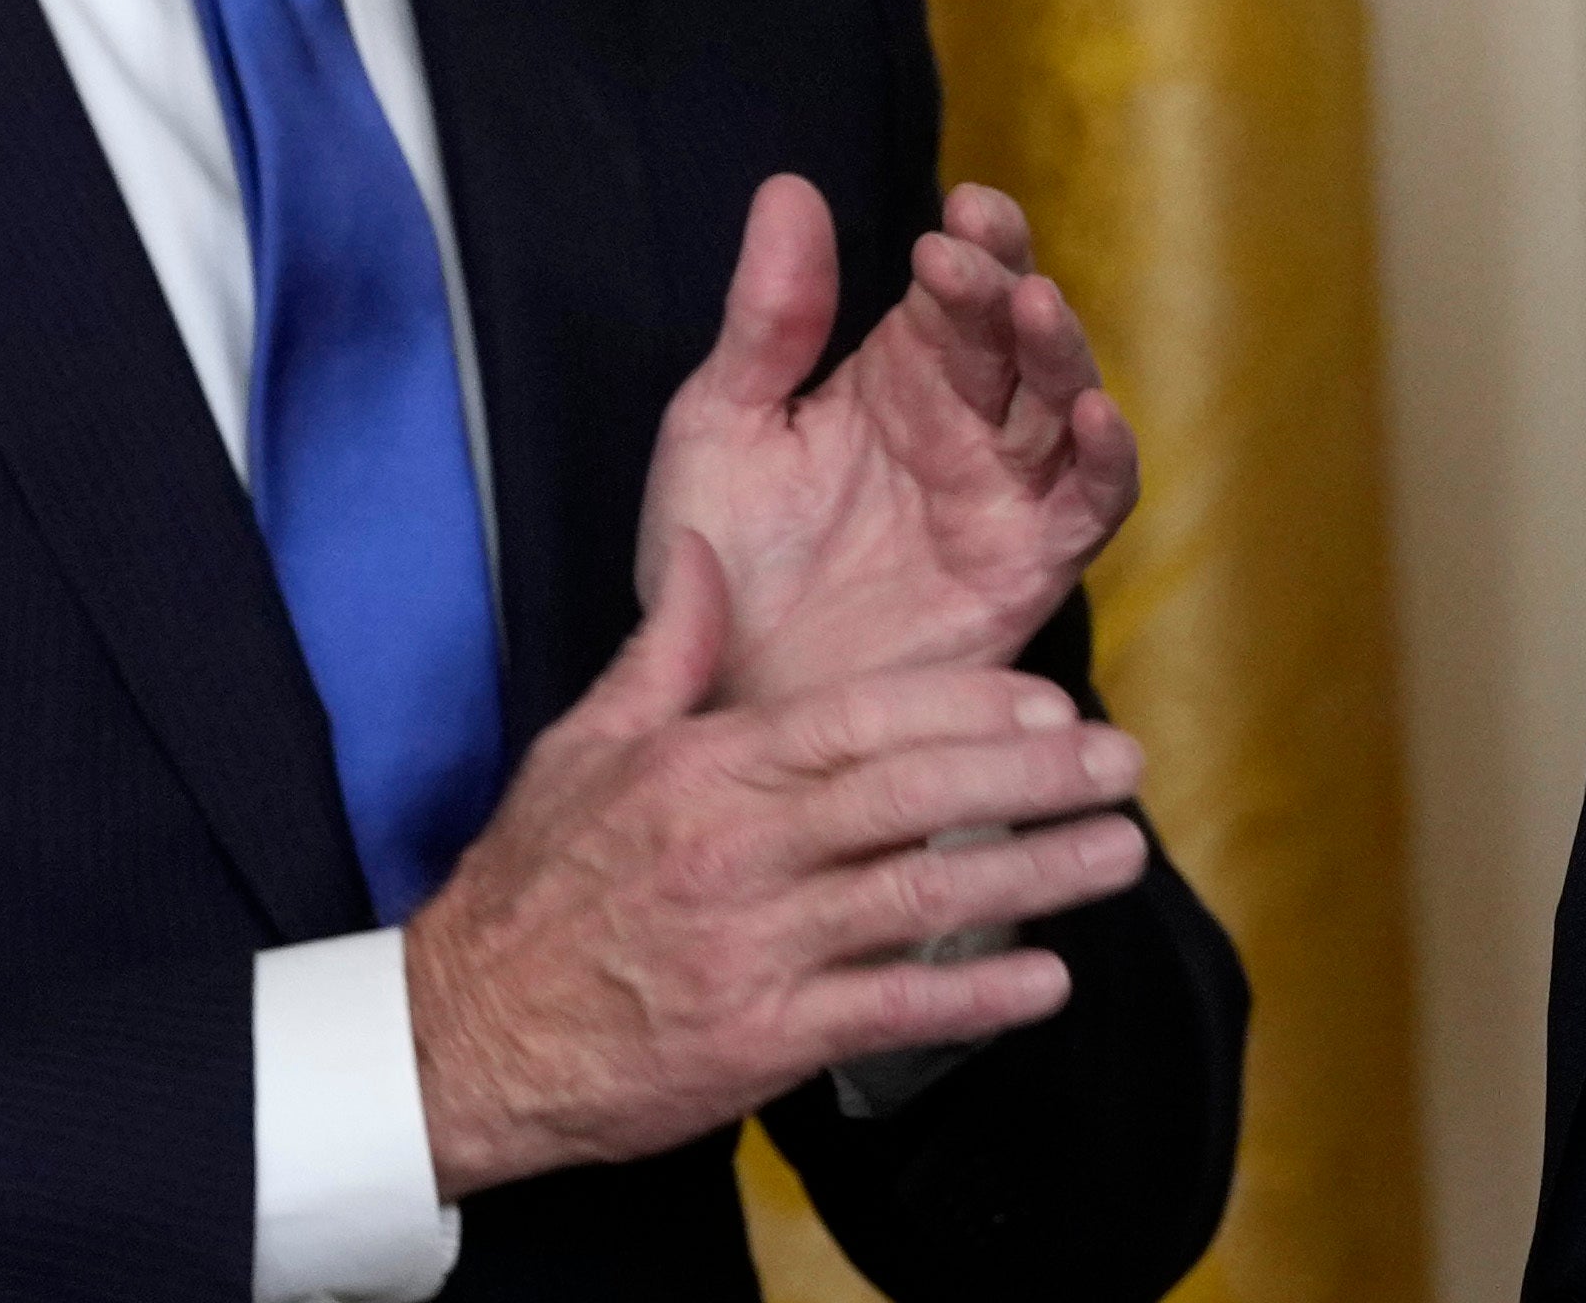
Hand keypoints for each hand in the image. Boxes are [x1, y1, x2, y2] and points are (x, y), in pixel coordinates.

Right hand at [405, 531, 1151, 1198]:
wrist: (462, 1032)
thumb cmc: (532, 883)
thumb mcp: (585, 745)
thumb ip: (666, 647)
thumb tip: (708, 545)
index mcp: (705, 768)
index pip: (858, 719)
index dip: (965, 706)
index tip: (1051, 696)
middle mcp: (738, 850)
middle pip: (911, 798)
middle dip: (1032, 776)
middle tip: (1123, 762)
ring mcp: (753, 948)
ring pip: (918, 899)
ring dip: (1034, 877)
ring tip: (1121, 856)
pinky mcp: (759, 1040)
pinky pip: (888, 1010)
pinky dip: (973, 996)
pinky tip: (1048, 979)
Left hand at [637, 176, 1139, 709]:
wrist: (719, 698)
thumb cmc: (718, 561)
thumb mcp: (721, 423)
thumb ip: (766, 317)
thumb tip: (790, 185)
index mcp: (898, 374)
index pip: (957, 289)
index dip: (972, 245)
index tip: (953, 214)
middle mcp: (964, 425)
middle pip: (1016, 335)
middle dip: (1006, 281)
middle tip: (975, 244)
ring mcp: (1002, 496)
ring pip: (1063, 405)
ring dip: (1061, 351)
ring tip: (1034, 305)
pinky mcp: (1027, 571)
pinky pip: (1088, 508)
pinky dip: (1104, 461)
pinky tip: (1092, 417)